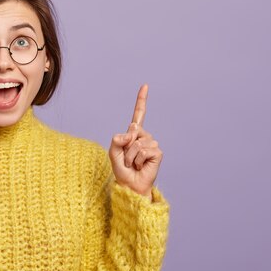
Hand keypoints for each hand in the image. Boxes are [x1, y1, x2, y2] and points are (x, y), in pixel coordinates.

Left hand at [108, 84, 162, 198]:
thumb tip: (132, 130)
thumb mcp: (113, 152)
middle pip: (132, 130)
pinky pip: (143, 151)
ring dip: (130, 156)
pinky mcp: (157, 152)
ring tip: (134, 164)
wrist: (130, 185)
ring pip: (136, 143)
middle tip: (128, 159)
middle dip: (125, 146)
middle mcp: (144, 136)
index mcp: (133, 134)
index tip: (145, 85)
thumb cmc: (122, 169)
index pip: (138, 114)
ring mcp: (152, 143)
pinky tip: (141, 166)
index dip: (141, 100)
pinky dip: (138, 160)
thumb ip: (117, 139)